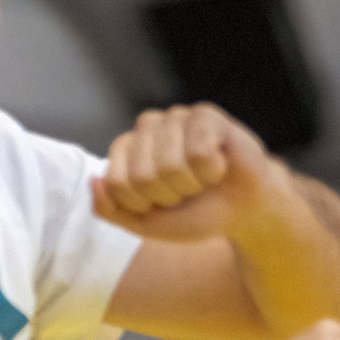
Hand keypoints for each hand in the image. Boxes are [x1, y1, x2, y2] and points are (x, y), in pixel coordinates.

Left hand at [94, 104, 281, 243]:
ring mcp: (175, 117)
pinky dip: (213, 170)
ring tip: (204, 178)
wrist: (246, 209)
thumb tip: (93, 181)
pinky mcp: (205, 115)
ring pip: (169, 166)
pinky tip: (221, 164)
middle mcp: (146, 128)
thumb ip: (113, 211)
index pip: (116, 185)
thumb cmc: (196, 212)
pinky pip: (198, 152)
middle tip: (189, 191)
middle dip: (171, 197)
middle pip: (142, 177)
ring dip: (193, 185)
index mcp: (126, 150)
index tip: (165, 203)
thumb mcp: (148, 224)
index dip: (145, 206)